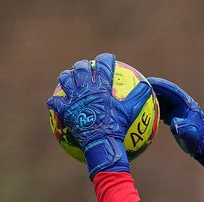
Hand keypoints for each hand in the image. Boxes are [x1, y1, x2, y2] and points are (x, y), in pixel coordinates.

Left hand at [48, 53, 140, 176]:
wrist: (101, 142)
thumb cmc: (117, 127)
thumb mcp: (131, 112)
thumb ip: (139, 97)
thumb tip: (148, 86)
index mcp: (101, 86)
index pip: (103, 65)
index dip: (106, 59)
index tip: (108, 57)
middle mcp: (85, 88)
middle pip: (80, 68)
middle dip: (83, 65)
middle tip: (86, 67)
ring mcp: (73, 98)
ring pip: (65, 80)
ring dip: (66, 77)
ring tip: (69, 78)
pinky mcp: (64, 110)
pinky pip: (55, 103)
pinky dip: (55, 102)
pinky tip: (55, 102)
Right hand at [146, 77, 203, 178]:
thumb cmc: (199, 141)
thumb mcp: (191, 136)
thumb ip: (184, 129)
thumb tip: (174, 124)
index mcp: (186, 104)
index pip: (171, 90)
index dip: (159, 85)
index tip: (146, 81)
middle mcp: (182, 104)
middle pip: (165, 92)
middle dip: (152, 88)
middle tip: (137, 85)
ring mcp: (179, 110)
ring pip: (163, 100)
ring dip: (151, 97)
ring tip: (137, 96)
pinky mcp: (176, 116)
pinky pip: (162, 108)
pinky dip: (153, 107)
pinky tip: (143, 110)